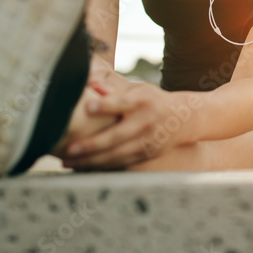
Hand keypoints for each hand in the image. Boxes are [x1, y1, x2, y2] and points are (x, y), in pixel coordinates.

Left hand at [58, 82, 187, 170]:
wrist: (183, 119)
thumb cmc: (151, 100)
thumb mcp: (138, 89)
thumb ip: (114, 89)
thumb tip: (90, 85)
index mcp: (142, 100)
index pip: (122, 103)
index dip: (105, 105)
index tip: (87, 107)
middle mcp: (145, 122)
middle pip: (116, 135)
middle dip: (91, 144)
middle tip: (69, 149)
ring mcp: (146, 142)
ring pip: (115, 155)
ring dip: (90, 161)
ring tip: (68, 162)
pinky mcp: (146, 155)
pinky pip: (120, 163)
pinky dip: (101, 167)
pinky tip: (83, 167)